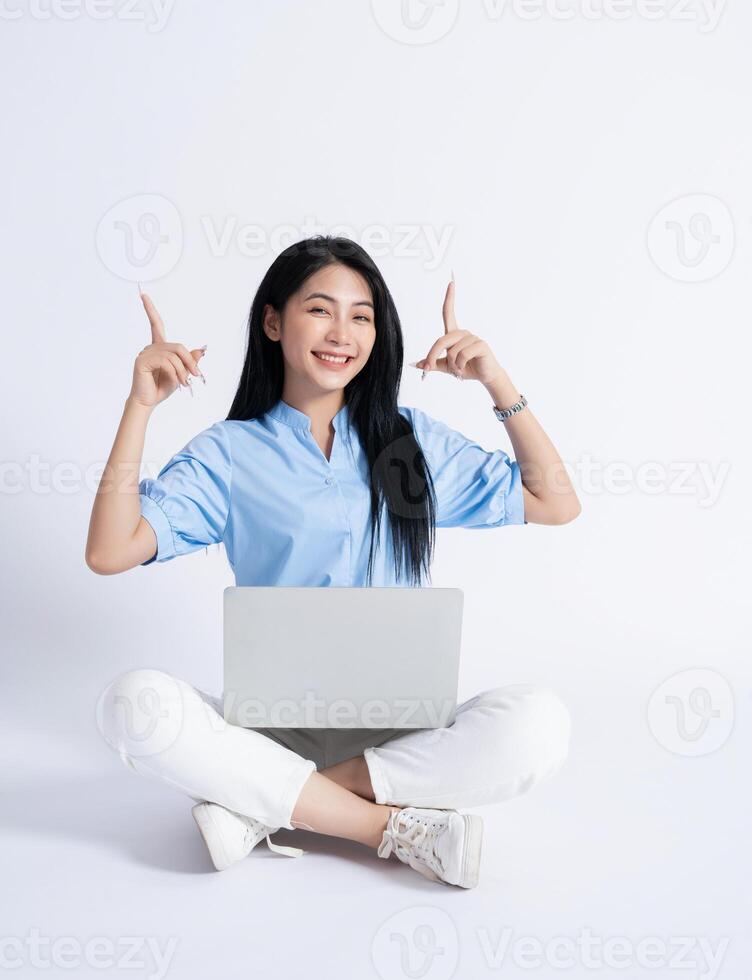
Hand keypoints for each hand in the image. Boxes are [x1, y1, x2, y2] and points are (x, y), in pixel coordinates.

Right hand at [128, 291, 206, 408]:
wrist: (148, 401)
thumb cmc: (162, 387)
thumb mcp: (181, 373)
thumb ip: (189, 361)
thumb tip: (202, 350)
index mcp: (159, 348)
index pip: (156, 324)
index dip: (150, 309)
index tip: (143, 295)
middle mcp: (150, 347)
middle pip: (177, 346)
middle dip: (189, 361)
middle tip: (196, 375)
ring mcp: (145, 353)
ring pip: (173, 355)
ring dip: (182, 371)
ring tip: (183, 383)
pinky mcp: (142, 361)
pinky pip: (165, 361)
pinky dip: (174, 372)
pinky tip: (175, 381)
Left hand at [411, 279, 504, 385]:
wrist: (485, 376)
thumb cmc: (467, 368)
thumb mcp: (446, 366)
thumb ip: (431, 364)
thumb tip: (414, 364)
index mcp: (454, 335)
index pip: (449, 313)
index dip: (449, 298)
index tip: (451, 283)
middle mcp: (463, 333)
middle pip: (442, 340)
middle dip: (432, 356)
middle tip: (429, 368)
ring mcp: (473, 338)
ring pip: (452, 351)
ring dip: (452, 365)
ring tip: (459, 370)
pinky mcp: (480, 345)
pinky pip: (463, 355)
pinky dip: (461, 365)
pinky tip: (465, 369)